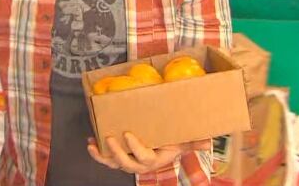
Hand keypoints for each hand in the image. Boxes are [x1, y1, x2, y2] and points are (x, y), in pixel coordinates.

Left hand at [87, 133, 211, 174]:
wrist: (163, 148)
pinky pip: (107, 160)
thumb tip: (207, 142)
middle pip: (127, 164)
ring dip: (103, 156)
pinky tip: (90, 143)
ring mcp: (128, 162)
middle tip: (110, 138)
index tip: (127, 134)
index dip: (134, 148)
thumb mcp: (183, 142)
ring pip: (114, 164)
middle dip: (117, 153)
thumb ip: (193, 142)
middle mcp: (140, 165)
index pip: (144, 157)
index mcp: (155, 160)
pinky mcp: (119, 159)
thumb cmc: (172, 143)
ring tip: (93, 145)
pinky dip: (97, 154)